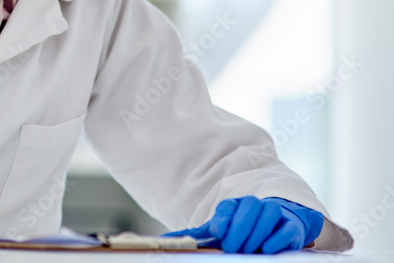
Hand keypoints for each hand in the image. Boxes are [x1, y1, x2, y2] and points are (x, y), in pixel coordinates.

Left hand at [163, 196, 323, 253]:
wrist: (276, 227)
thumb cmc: (240, 231)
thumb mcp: (218, 233)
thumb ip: (195, 237)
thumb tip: (163, 241)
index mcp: (234, 206)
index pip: (228, 208)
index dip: (223, 220)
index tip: (217, 233)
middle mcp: (254, 206)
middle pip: (249, 207)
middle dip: (240, 228)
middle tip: (233, 248)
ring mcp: (274, 214)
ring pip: (269, 214)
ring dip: (258, 232)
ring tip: (248, 249)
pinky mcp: (291, 227)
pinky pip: (287, 228)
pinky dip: (278, 238)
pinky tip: (267, 249)